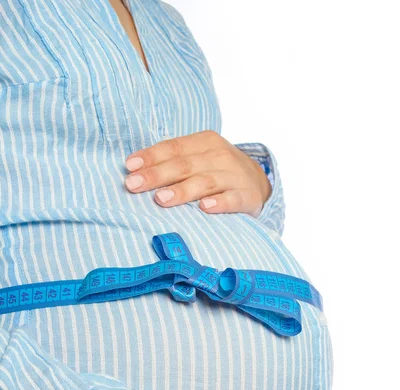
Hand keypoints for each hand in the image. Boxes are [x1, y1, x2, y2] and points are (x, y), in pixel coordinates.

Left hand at [125, 130, 271, 216]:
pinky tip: (204, 208)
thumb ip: (172, 162)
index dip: (151, 156)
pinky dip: (219, 203)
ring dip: (182, 191)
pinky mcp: (247, 197)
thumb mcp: (199, 158)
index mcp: (205, 142)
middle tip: (134, 184)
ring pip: (205, 182)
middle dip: (157, 175)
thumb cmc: (217, 171)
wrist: (258, 182)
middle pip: (184, 165)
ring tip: (160, 199)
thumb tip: (134, 171)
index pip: (173, 148)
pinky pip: (232, 200)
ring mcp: (234, 176)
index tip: (129, 167)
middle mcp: (220, 156)